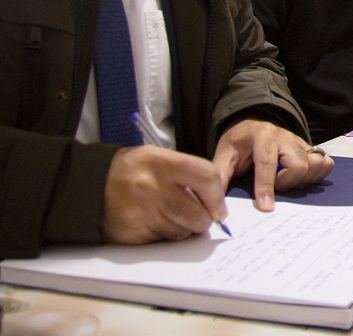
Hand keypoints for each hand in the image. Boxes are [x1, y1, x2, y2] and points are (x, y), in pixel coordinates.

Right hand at [102, 145, 227, 243]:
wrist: (85, 186)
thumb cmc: (130, 171)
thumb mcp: (157, 158)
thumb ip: (188, 173)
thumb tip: (216, 201)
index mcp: (162, 163)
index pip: (206, 177)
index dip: (218, 196)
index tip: (219, 208)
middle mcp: (153, 188)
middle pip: (198, 214)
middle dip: (203, 219)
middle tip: (197, 216)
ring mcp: (142, 213)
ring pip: (183, 232)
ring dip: (184, 228)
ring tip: (170, 216)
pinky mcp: (132, 234)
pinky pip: (163, 241)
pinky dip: (164, 236)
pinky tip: (153, 223)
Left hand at [212, 119, 333, 210]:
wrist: (252, 124)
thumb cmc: (238, 142)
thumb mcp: (224, 155)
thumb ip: (221, 177)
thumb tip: (217, 205)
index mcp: (262, 136)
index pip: (267, 164)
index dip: (266, 187)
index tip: (266, 208)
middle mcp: (286, 137)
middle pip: (298, 165)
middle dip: (287, 183)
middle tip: (275, 187)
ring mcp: (301, 142)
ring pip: (315, 164)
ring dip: (304, 180)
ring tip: (289, 183)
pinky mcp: (310, 148)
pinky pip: (325, 162)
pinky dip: (318, 174)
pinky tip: (303, 180)